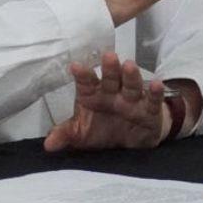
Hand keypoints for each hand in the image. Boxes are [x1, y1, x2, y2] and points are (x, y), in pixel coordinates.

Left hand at [43, 52, 167, 151]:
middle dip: (109, 68)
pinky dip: (154, 93)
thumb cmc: (102, 131)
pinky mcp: (149, 111)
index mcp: (92, 95)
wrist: (130, 142)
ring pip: (131, 85)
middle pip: (110, 79)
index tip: (76, 66)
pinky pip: (152, 101)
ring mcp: (131, 100)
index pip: (86, 83)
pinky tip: (155, 84)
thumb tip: (48, 146)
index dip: (82, 75)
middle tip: (108, 56)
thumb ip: (66, 135)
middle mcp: (111, 93)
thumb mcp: (81, 135)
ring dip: (130, 76)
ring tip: (129, 65)